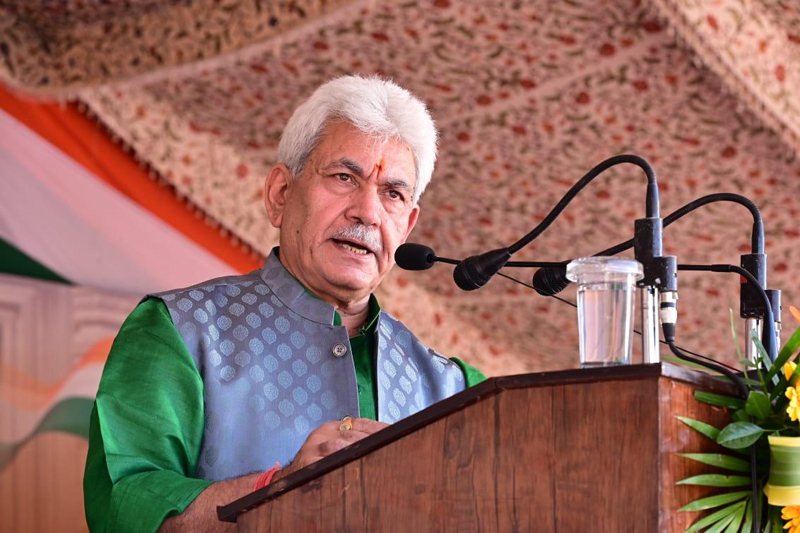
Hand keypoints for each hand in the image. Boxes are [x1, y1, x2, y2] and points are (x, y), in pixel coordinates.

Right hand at [273, 418, 387, 481]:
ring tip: (375, 455)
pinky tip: (351, 468)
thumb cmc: (318, 463)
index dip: (379, 427)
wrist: (289, 478)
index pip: (360, 422)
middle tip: (390, 445)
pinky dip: (338, 465)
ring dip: (356, 451)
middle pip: (353, 434)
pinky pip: (325, 463)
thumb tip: (385, 440)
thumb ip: (355, 442)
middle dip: (372, 440)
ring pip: (339, 446)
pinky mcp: (306, 462)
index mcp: (333, 427)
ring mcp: (314, 446)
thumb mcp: (335, 447)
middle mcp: (323, 433)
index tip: (396, 430)